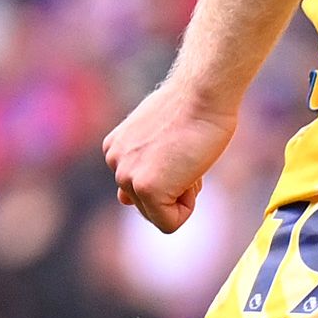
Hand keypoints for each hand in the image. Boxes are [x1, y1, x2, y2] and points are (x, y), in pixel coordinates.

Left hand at [102, 75, 236, 232]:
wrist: (203, 94)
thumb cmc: (192, 110)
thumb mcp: (158, 138)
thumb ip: (142, 168)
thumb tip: (123, 200)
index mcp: (116, 149)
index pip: (142, 189)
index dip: (171, 177)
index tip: (179, 149)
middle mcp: (115, 162)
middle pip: (149, 204)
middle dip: (175, 188)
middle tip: (186, 155)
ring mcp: (127, 176)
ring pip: (160, 215)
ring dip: (182, 195)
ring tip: (187, 160)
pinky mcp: (145, 187)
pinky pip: (169, 224)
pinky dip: (188, 207)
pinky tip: (191, 174)